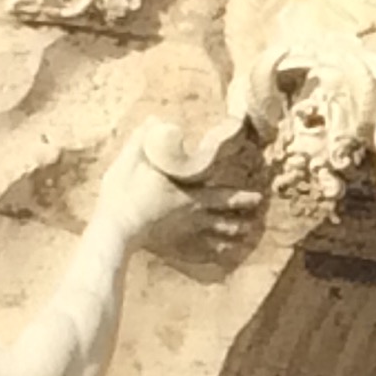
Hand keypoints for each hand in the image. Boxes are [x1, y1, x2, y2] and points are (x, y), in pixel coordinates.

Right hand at [105, 122, 260, 261]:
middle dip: (243, 215)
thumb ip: (144, 140)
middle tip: (258, 216)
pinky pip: (199, 251)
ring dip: (232, 234)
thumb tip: (154, 119)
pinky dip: (213, 253)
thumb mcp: (130, 159)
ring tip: (245, 235)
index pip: (223, 194)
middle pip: (224, 216)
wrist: (115, 228)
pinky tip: (221, 255)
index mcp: (188, 193)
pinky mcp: (173, 246)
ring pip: (215, 234)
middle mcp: (192, 213)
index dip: (242, 196)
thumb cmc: (124, 192)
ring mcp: (184, 232)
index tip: (260, 197)